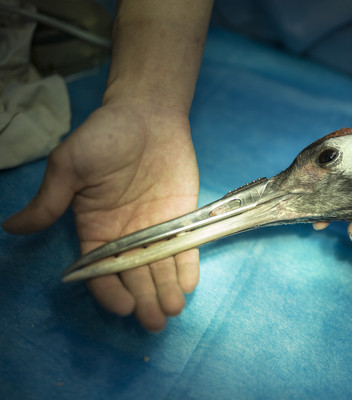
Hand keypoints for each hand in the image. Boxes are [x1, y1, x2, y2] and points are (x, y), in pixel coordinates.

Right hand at [3, 102, 199, 330]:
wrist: (147, 115)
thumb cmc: (105, 137)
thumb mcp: (69, 166)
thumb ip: (49, 201)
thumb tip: (11, 228)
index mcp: (95, 230)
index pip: (100, 271)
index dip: (109, 291)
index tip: (122, 307)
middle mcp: (125, 236)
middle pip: (133, 277)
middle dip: (143, 301)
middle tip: (154, 321)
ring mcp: (155, 229)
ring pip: (160, 268)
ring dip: (167, 291)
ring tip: (173, 310)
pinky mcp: (181, 218)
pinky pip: (185, 248)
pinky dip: (187, 267)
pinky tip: (189, 285)